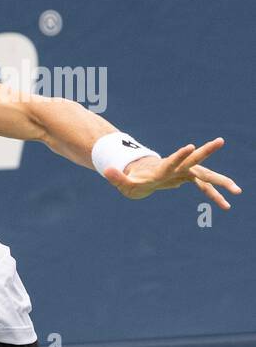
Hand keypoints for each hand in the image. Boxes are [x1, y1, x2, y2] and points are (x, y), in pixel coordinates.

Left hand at [103, 137, 240, 209]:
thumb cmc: (132, 179)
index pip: (171, 161)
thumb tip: (107, 171)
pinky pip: (204, 187)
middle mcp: (176, 167)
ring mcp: (184, 172)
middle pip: (193, 159)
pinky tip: (226, 205)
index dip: (179, 155)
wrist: (141, 176)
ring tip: (237, 191)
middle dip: (206, 151)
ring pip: (205, 175)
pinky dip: (214, 195)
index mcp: (161, 168)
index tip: (190, 145)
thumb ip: (117, 177)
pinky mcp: (189, 178)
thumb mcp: (122, 183)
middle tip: (220, 140)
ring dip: (220, 182)